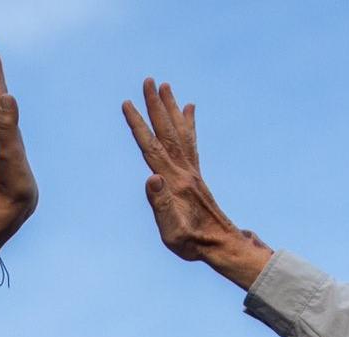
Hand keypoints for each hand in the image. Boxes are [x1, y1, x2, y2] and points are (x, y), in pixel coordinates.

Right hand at [122, 79, 271, 287]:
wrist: (220, 245)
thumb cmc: (192, 243)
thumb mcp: (172, 231)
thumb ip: (161, 205)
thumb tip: (151, 177)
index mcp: (174, 182)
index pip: (151, 147)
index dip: (138, 125)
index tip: (128, 103)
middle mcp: (184, 171)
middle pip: (167, 131)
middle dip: (156, 105)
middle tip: (150, 80)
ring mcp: (192, 171)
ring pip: (179, 132)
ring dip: (171, 108)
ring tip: (166, 86)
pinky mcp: (196, 176)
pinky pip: (191, 143)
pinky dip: (189, 123)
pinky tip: (189, 109)